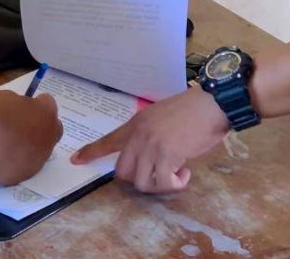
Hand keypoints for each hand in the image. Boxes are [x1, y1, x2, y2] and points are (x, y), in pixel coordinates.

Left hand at [0, 91, 63, 183]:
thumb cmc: (14, 162)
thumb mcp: (31, 165)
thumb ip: (35, 152)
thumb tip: (28, 151)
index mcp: (53, 131)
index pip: (55, 127)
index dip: (43, 133)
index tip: (33, 142)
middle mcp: (42, 110)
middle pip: (41, 108)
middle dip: (32, 116)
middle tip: (18, 131)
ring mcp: (22, 100)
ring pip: (20, 104)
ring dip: (13, 113)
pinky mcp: (4, 95)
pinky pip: (2, 101)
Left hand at [70, 87, 229, 192]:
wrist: (212, 103)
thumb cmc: (193, 109)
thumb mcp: (162, 116)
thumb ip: (150, 133)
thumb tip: (152, 154)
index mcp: (137, 123)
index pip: (108, 140)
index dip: (91, 152)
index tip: (76, 160)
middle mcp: (139, 135)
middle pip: (123, 172)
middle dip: (139, 179)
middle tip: (159, 175)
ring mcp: (151, 145)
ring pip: (142, 182)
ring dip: (160, 185)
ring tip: (177, 174)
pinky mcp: (167, 155)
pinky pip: (163, 183)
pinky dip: (176, 184)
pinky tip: (185, 173)